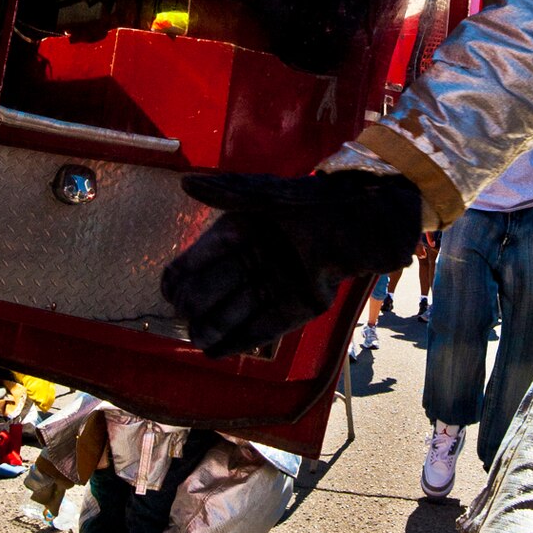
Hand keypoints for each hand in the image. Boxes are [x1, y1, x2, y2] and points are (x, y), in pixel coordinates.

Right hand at [162, 169, 421, 357]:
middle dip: (197, 304)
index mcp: (237, 236)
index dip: (180, 277)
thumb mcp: (265, 194)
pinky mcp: (296, 310)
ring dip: (215, 327)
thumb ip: (226, 192)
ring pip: (234, 314)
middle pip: (211, 292)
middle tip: (189, 313)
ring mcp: (272, 288)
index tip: (172, 289)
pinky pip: (264, 329)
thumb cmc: (310, 201)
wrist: (360, 221)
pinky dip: (242, 340)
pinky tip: (218, 350)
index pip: (195, 261)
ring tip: (199, 336)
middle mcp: (250, 265)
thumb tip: (186, 182)